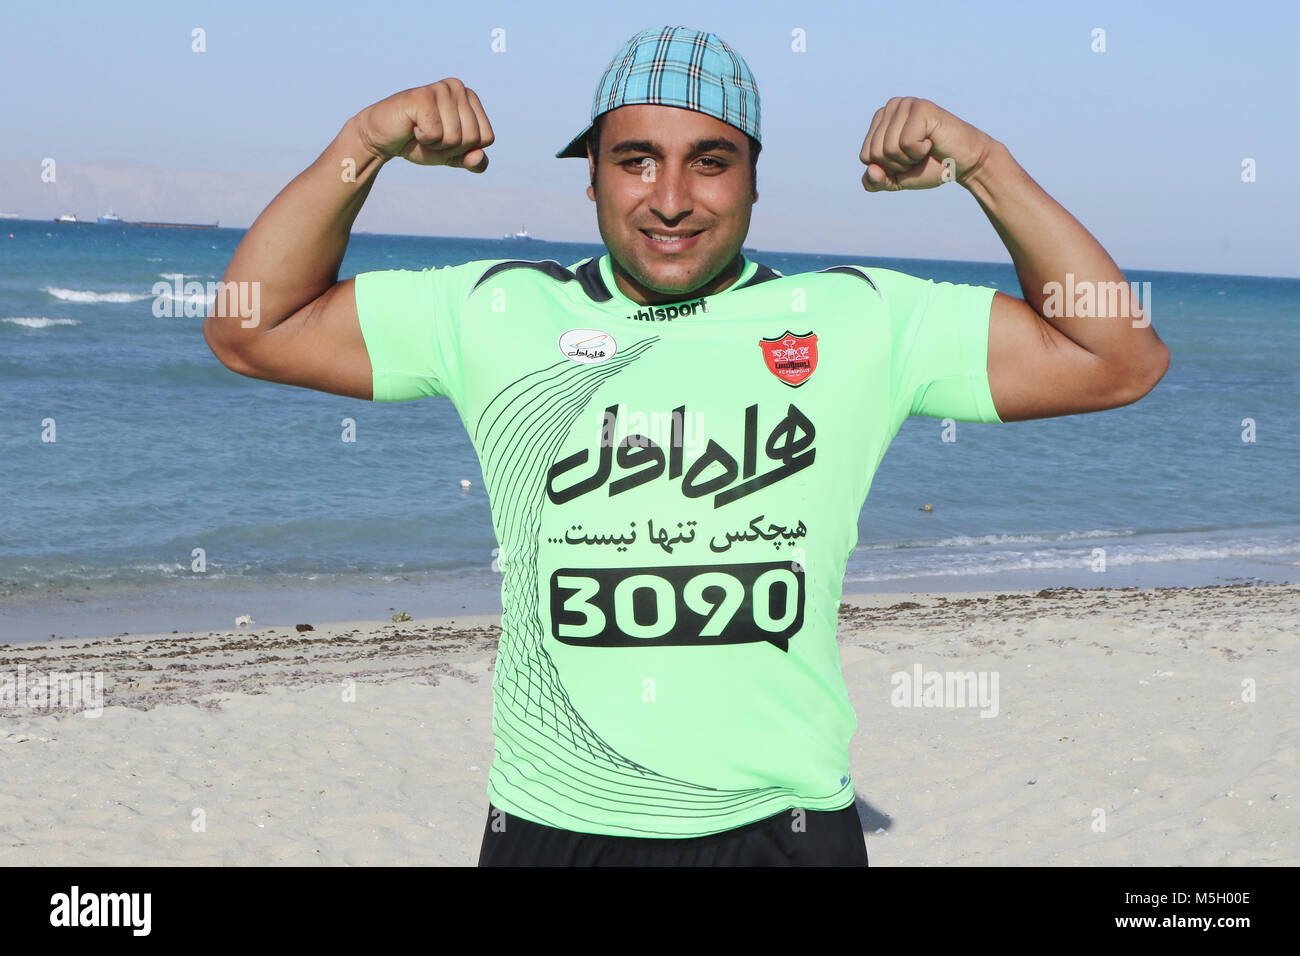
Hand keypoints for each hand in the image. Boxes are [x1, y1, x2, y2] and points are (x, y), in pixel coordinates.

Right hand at [354, 78, 493, 170]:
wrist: (382, 137)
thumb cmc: (418, 143)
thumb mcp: (451, 156)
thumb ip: (471, 160)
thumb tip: (479, 157)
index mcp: (470, 97)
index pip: (487, 138)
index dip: (465, 149)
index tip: (444, 139)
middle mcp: (457, 87)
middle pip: (472, 138)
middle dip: (450, 148)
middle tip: (430, 136)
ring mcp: (441, 89)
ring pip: (455, 138)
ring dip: (435, 144)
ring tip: (420, 131)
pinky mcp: (423, 96)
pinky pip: (436, 134)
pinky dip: (423, 139)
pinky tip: (412, 126)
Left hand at [860, 97, 992, 190]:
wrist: (963, 163)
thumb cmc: (930, 167)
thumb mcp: (896, 178)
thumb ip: (876, 181)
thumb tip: (870, 170)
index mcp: (881, 119)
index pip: (865, 156)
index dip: (887, 168)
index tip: (907, 159)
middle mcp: (892, 106)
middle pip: (875, 152)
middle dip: (898, 164)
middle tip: (918, 155)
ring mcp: (906, 104)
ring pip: (889, 148)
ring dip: (909, 158)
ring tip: (926, 148)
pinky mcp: (922, 108)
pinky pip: (906, 143)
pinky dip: (920, 151)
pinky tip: (932, 141)